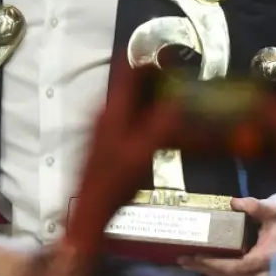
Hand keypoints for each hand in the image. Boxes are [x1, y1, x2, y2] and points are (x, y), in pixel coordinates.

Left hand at [61, 60, 181, 261]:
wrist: (92, 211)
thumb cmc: (114, 182)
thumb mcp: (145, 150)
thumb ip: (164, 123)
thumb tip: (181, 102)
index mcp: (111, 109)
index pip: (129, 70)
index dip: (152, 64)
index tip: (174, 64)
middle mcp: (105, 113)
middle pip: (132, 85)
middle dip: (159, 84)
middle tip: (183, 88)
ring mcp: (104, 128)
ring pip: (133, 103)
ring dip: (155, 102)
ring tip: (179, 109)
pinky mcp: (108, 143)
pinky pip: (131, 120)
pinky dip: (149, 120)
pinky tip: (165, 133)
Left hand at [179, 197, 275, 275]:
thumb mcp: (272, 212)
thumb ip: (255, 206)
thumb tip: (234, 202)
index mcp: (267, 259)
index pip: (237, 266)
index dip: (216, 263)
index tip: (197, 256)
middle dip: (205, 268)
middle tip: (182, 259)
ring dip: (209, 273)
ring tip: (188, 263)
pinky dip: (219, 275)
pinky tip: (204, 268)